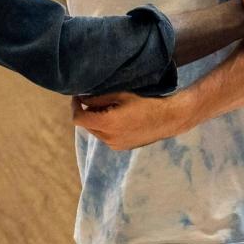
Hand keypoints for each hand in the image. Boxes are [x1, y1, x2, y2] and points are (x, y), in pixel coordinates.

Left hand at [72, 92, 191, 149]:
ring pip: (96, 132)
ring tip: (108, 107)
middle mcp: (109, 138)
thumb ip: (99, 98)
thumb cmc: (146, 102)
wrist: (169, 119)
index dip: (75, 106)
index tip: (78, 96)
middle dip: (87, 112)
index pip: (79, 119)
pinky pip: (106, 137)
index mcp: (107, 124)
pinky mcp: (122, 147)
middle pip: (87, 125)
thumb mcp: (121, 95)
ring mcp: (115, 145)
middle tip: (94, 99)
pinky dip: (105, 127)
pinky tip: (117, 117)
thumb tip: (83, 98)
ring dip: (96, 120)